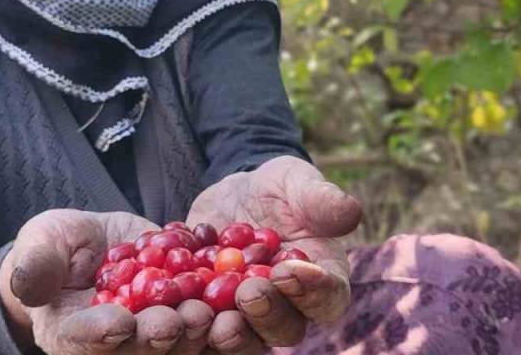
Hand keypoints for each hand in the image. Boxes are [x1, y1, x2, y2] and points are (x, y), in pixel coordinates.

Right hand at [0, 209, 215, 354]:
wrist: (96, 247)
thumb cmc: (58, 247)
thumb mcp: (41, 244)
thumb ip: (37, 263)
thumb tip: (26, 283)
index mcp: (71, 334)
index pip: (83, 340)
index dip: (101, 334)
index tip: (119, 323)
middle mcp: (115, 345)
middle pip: (138, 350)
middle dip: (159, 336)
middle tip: (178, 318)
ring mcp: (154, 336)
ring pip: (178, 344)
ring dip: (197, 332)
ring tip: (211, 312)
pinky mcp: (187, 318)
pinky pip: (210, 325)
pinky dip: (225, 316)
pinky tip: (239, 297)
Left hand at [185, 156, 362, 352]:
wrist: (236, 196)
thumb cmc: (281, 189)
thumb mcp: (298, 182)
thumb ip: (321, 199)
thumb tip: (352, 212)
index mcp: (323, 282)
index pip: (328, 298)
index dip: (313, 292)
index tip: (290, 271)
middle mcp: (289, 309)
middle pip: (285, 327)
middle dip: (266, 313)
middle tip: (249, 292)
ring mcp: (248, 318)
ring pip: (243, 338)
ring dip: (228, 331)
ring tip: (209, 315)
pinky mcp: (212, 315)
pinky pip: (201, 326)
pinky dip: (186, 318)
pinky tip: (168, 305)